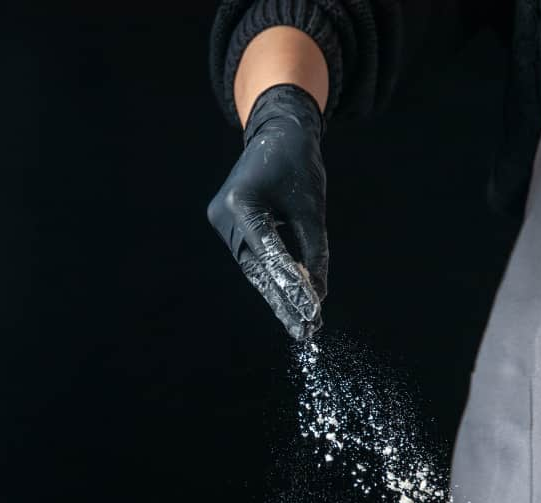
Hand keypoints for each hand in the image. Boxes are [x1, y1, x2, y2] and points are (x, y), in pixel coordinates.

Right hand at [207, 84, 327, 339]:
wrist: (277, 132)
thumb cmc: (298, 164)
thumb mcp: (312, 210)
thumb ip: (314, 252)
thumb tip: (318, 295)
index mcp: (242, 204)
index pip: (271, 256)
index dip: (292, 289)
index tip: (313, 315)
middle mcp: (223, 216)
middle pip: (258, 270)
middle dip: (284, 301)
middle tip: (306, 332)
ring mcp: (221, 222)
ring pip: (254, 269)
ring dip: (278, 295)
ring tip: (301, 324)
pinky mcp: (227, 225)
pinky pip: (252, 258)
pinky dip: (271, 277)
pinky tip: (289, 301)